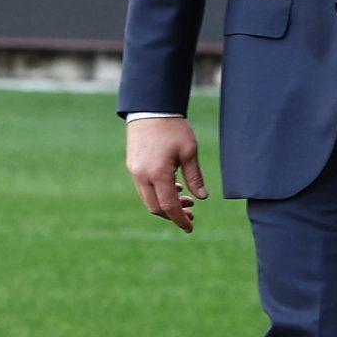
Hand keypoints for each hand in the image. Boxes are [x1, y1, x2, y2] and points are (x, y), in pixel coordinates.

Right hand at [126, 116, 207, 231]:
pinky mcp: (133, 166)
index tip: (190, 228)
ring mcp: (135, 171)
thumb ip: (195, 177)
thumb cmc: (173, 128)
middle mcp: (142, 176)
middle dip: (173, 215)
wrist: (150, 109)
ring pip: (148, 199)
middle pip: (155, 207)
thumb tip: (203, 198)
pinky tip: (174, 187)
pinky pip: (144, 188)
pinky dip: (158, 193)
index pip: (169, 206)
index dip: (180, 219)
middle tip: (191, 214)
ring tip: (186, 199)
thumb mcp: (189, 152)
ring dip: (165, 204)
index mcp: (158, 174)